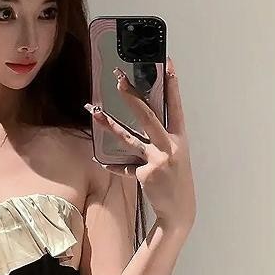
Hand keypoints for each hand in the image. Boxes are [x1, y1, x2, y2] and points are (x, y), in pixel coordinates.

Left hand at [85, 57, 195, 231]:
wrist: (179, 211)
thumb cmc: (175, 181)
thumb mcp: (174, 156)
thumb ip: (157, 141)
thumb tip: (136, 127)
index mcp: (179, 138)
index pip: (175, 106)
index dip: (172, 85)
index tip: (167, 63)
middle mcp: (170, 146)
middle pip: (148, 116)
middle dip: (132, 96)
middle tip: (119, 78)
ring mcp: (158, 160)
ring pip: (129, 138)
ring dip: (110, 125)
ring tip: (95, 113)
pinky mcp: (145, 173)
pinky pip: (124, 167)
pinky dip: (113, 166)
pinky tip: (99, 160)